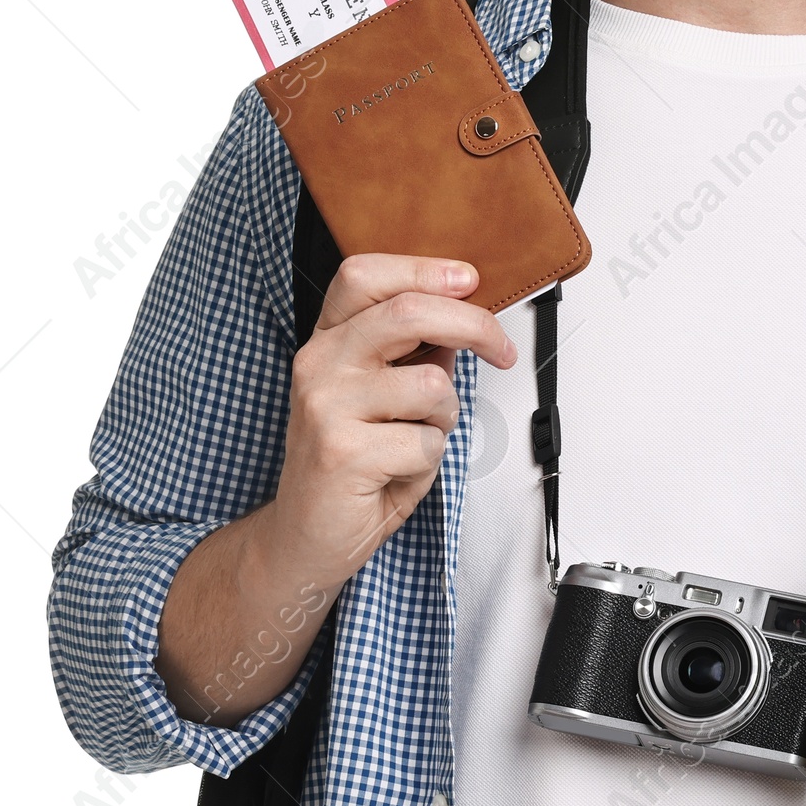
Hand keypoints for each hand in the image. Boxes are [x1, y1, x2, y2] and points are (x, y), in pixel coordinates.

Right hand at [265, 254, 516, 587]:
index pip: (365, 275)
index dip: (424, 269)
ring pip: (432, 385)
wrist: (305, 536)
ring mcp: (325, 406)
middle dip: (473, 326)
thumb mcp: (382, 398)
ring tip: (415, 440)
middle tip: (500, 350)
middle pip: (408, 312)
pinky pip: (426, 442)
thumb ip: (413, 355)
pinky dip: (428, 462)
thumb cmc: (351, 464)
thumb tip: (462, 319)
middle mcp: (319, 364)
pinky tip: (397, 472)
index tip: (469, 281)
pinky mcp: (342, 451)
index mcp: (328, 342)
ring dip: (444, 418)